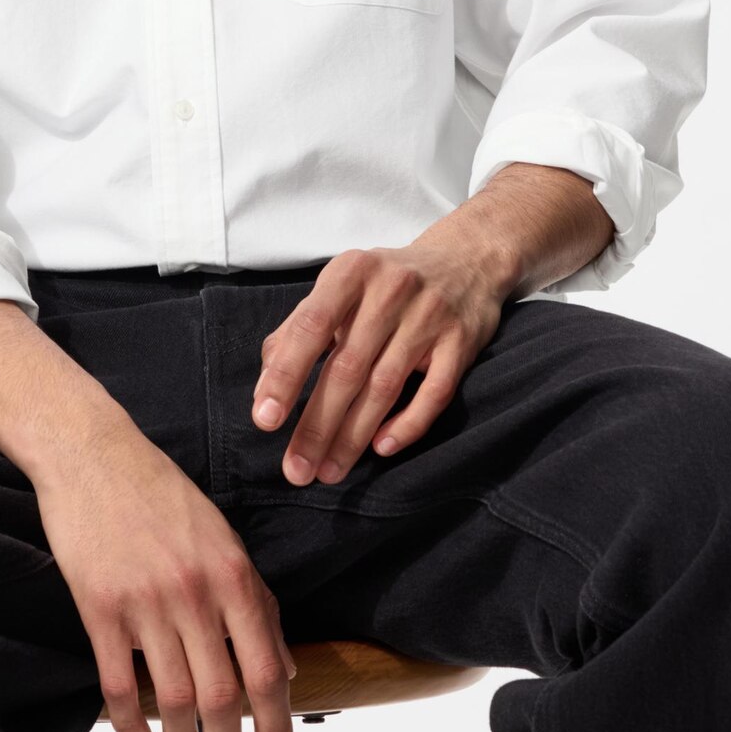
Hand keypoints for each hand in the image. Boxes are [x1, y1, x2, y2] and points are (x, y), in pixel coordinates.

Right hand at [33, 418, 297, 731]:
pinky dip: (129, 723)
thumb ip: (256, 601)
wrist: (92, 455)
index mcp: (232, 574)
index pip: (265, 670)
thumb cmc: (160, 493)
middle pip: (221, 697)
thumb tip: (280, 666)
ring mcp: (145, 602)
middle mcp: (194, 592)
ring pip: (171, 698)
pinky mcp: (99, 608)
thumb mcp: (223, 539)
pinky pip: (118, 683)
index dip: (275, 726)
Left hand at [252, 240, 509, 485]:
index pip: (310, 327)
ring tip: (328, 471)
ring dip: (353, 436)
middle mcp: (390, 289)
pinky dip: (407, 424)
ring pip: (385, 386)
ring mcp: (430, 315)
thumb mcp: (339, 289)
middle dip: (317, 425)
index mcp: (351, 272)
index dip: (285, 375)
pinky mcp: (462, 341)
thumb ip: (297, 332)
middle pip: (347, 367)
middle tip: (296, 470)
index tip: (266, 421)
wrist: (466, 260)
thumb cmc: (384, 285)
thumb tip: (264, 391)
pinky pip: (434, 393)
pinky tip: (381, 449)